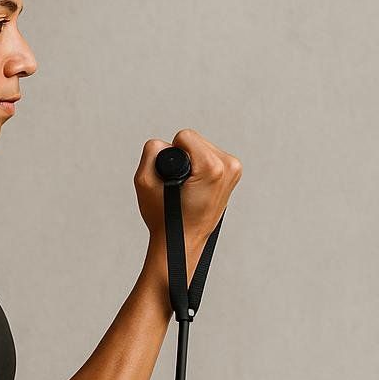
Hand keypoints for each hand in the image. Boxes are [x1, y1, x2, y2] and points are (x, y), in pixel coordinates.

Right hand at [134, 129, 241, 283]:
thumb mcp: (145, 182)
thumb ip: (151, 151)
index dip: (171, 155)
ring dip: (190, 163)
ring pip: (201, 147)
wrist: (183, 243)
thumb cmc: (165, 219)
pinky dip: (199, 167)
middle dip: (183, 158)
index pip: (185, 136)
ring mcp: (234, 171)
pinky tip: (195, 186)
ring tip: (187, 188)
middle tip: (180, 186)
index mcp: (213, 168)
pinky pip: (208, 156)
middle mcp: (229, 166)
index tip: (174, 179)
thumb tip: (166, 143)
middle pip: (194, 140)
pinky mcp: (233, 174)